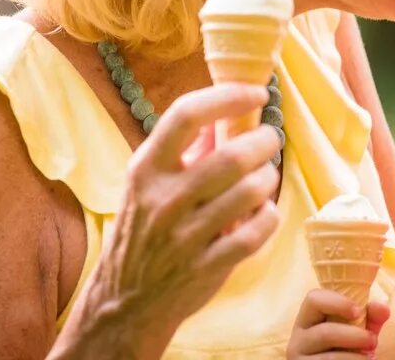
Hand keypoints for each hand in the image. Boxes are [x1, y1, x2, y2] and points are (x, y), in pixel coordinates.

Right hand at [55, 83, 280, 358]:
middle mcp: (163, 200)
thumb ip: (183, 148)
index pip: (186, 116)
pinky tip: (263, 212)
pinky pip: (255, 233)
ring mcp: (184, 236)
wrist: (124, 300)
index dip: (227, 97)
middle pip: (231, 157)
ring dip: (268, 178)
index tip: (256, 93)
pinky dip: (268, 217)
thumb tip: (224, 108)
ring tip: (265, 176)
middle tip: (270, 140)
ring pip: (249, 193)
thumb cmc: (144, 228)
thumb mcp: (147, 182)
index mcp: (146, 169)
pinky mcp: (206, 267)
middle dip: (263, 142)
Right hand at [287, 289, 390, 358]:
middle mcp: (298, 339)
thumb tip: (382, 307)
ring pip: (330, 358)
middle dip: (353, 336)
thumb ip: (370, 317)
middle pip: (324, 333)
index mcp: (307, 319)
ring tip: (370, 357)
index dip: (336, 302)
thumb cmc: (346, 347)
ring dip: (355, 357)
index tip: (358, 311)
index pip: (313, 299)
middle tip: (374, 341)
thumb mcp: (357, 330)